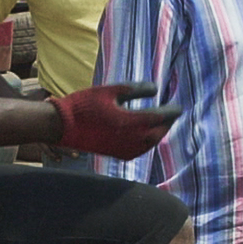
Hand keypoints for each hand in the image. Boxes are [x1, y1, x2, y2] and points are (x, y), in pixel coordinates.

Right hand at [54, 82, 175, 158]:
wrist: (63, 126)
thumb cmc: (85, 105)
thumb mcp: (111, 91)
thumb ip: (136, 89)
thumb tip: (156, 89)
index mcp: (131, 122)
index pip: (161, 117)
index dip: (172, 111)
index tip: (178, 106)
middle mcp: (132, 139)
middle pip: (158, 132)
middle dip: (167, 123)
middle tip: (172, 114)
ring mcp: (125, 149)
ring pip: (151, 143)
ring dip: (158, 133)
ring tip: (162, 124)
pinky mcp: (117, 154)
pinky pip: (140, 150)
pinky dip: (147, 142)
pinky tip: (146, 136)